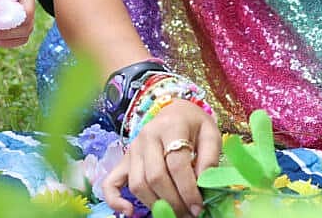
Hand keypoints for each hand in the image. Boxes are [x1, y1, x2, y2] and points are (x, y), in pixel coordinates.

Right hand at [102, 100, 221, 217]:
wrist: (175, 112)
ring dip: (155, 204)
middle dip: (173, 201)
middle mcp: (147, 136)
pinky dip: (115, 200)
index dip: (188, 189)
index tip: (198, 206)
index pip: (176, 164)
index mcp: (170, 127)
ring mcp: (133, 149)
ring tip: (174, 213)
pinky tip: (129, 212)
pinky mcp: (123, 160)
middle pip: (155, 176)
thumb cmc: (194, 125)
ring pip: (138, 184)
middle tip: (189, 213)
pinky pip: (110, 183)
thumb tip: (204, 186)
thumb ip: (209, 159)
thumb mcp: (210, 134)